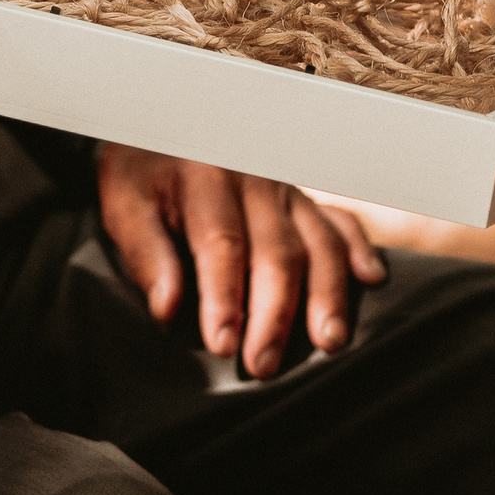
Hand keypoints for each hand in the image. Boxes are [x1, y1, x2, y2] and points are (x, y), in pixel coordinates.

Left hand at [97, 144, 386, 379]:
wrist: (160, 129)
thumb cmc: (142, 175)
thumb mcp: (124, 203)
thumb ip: (145, 253)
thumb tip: (166, 307)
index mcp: (205, 178)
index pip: (221, 244)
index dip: (225, 298)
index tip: (223, 344)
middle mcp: (254, 181)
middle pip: (277, 251)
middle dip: (275, 314)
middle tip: (263, 365)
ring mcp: (285, 189)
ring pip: (319, 241)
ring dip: (327, 294)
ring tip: (328, 342)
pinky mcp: (302, 199)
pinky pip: (340, 221)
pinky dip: (359, 249)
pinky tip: (370, 280)